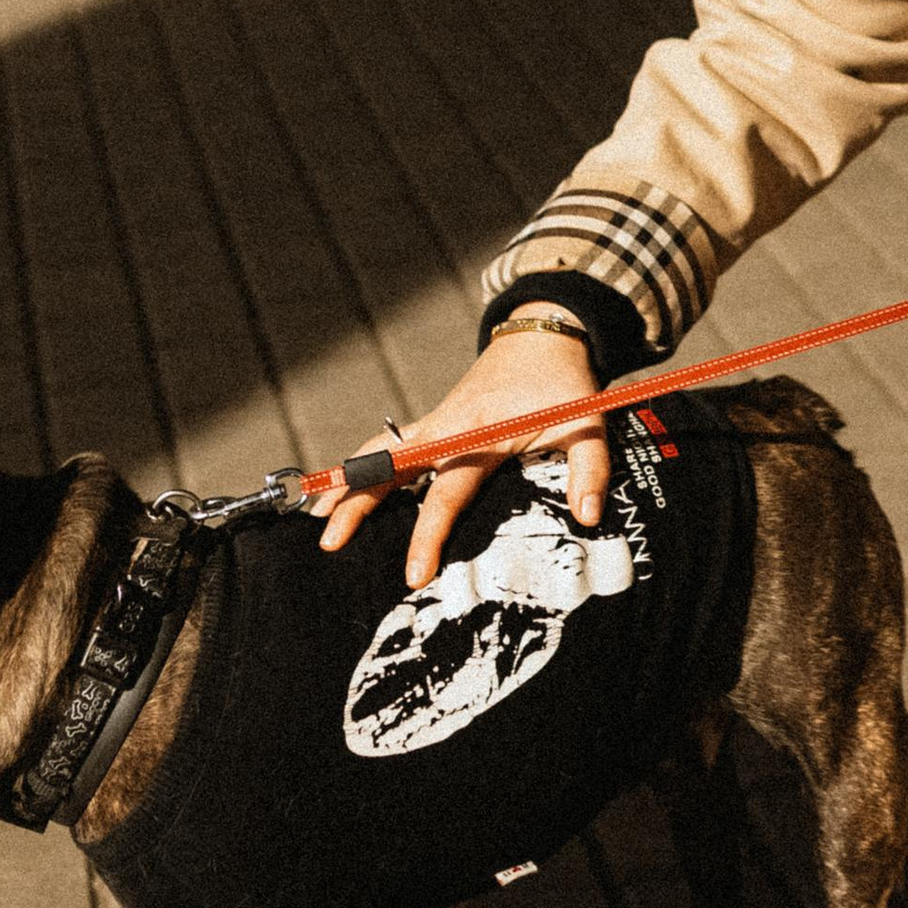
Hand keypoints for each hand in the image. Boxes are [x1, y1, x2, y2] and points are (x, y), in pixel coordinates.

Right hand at [317, 323, 606, 588]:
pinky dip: (363, 465)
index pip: (446, 493)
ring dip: (348, 480)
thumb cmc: (564, 382)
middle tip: (328, 542)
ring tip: (317, 517)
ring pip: (380, 452)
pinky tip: (343, 488)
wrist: (544, 333)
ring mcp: (435, 422)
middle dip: (356, 504)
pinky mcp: (434, 420)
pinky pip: (390, 444)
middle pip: (390, 468)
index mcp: (480, 435)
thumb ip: (590, 470)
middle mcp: (447, 428)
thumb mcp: (588, 423)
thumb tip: (588, 516)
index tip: (414, 574)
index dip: (428, 535)